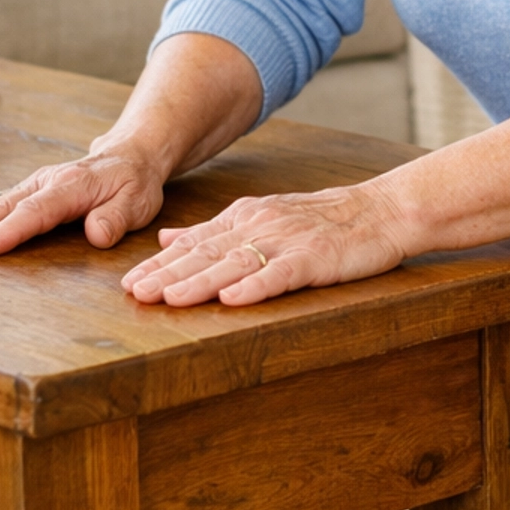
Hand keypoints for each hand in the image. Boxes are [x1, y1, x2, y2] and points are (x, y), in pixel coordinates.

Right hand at [0, 142, 166, 255]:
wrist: (129, 155)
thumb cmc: (133, 182)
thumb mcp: (137, 200)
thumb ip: (117, 217)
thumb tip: (97, 234)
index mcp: (70, 187)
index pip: (34, 212)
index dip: (7, 231)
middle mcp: (43, 183)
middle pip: (1, 208)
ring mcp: (30, 186)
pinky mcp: (24, 191)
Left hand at [121, 180, 411, 307]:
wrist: (380, 210)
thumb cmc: (322, 221)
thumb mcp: (261, 217)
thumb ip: (214, 230)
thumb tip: (166, 239)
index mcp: (244, 218)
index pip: (194, 242)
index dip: (159, 263)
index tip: (128, 282)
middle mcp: (259, 226)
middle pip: (207, 252)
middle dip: (168, 274)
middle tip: (135, 293)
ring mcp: (287, 241)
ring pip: (236, 262)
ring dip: (200, 280)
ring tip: (170, 297)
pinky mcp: (315, 257)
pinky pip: (281, 273)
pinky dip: (256, 286)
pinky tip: (232, 299)